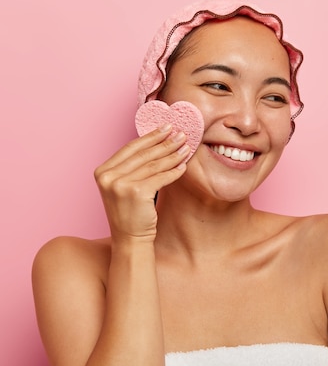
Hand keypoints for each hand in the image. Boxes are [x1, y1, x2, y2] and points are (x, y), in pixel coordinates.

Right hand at [94, 124, 189, 244]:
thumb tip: (156, 142)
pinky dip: (174, 172)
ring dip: (172, 155)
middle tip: (181, 134)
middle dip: (165, 143)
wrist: (129, 238)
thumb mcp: (122, 186)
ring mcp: (120, 184)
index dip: (150, 136)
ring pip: (153, 165)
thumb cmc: (130, 211)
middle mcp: (108, 176)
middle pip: (143, 154)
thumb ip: (131, 167)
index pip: (130, 148)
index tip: (166, 127)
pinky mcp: (136, 192)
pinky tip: (183, 166)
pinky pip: (161, 178)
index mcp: (102, 171)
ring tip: (186, 148)